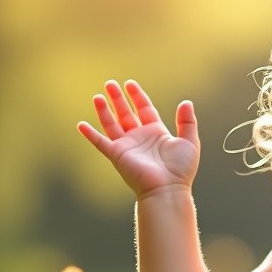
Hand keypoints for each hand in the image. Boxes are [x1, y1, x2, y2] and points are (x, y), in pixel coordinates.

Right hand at [77, 80, 199, 198]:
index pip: (145, 109)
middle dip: (118, 98)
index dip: (137, 96)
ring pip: (112, 124)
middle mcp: (140, 137)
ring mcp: (127, 146)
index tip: (130, 84)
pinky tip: (81, 125)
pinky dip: (90, 134)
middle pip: (126, 113)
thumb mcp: (189, 141)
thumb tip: (186, 102)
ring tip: (98, 96)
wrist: (167, 188)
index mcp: (156, 132)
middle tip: (110, 83)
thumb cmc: (180, 169)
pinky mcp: (117, 155)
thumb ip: (187, 122)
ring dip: (104, 110)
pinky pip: (100, 142)